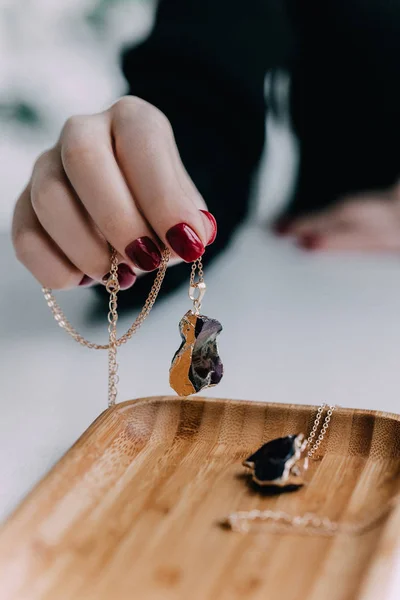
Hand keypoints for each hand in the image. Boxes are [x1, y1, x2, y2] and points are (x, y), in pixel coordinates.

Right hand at [12, 96, 216, 288]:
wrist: (129, 210)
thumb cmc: (158, 206)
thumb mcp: (184, 206)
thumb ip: (189, 218)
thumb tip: (193, 236)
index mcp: (131, 121)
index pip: (140, 143)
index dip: (163, 198)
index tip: (187, 244)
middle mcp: (83, 132)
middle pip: (82, 159)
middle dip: (119, 220)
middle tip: (147, 261)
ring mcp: (47, 166)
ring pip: (49, 199)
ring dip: (87, 249)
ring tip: (121, 276)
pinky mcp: (25, 205)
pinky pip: (25, 237)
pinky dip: (56, 268)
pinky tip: (85, 279)